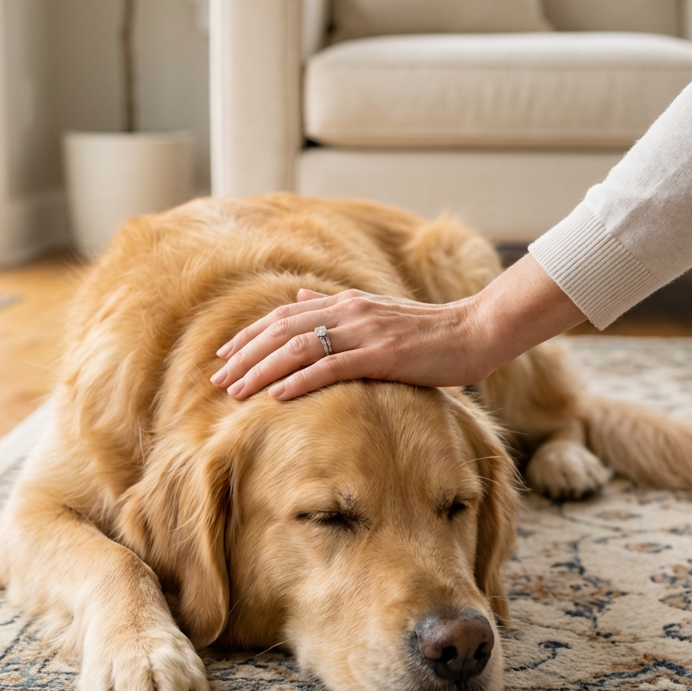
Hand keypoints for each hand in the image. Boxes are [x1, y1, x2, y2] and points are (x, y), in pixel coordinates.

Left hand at [210, 287, 487, 400]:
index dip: (250, 336)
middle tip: (217, 379)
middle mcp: (349, 312)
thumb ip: (336, 308)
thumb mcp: (376, 313)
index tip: (224, 357)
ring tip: (235, 391)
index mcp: (346, 303)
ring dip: (262, 370)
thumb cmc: (428, 331)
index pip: (284, 316)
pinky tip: (277, 396)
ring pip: (298, 348)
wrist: (474, 332)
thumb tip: (301, 294)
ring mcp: (364, 332)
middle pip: (282, 330)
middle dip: (245, 355)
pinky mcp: (381, 355)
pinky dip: (299, 381)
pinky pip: (331, 368)